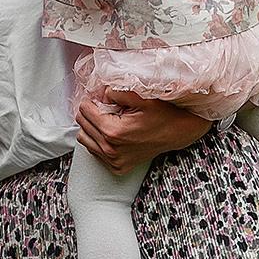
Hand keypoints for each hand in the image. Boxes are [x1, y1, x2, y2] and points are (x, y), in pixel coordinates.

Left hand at [76, 88, 209, 174]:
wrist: (177, 133)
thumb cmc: (162, 115)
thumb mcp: (141, 97)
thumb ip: (116, 91)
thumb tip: (99, 92)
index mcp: (113, 131)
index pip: (84, 110)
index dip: (92, 100)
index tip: (103, 99)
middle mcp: (111, 149)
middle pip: (82, 124)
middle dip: (91, 112)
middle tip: (107, 108)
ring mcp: (114, 161)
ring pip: (84, 138)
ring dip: (92, 127)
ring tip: (108, 120)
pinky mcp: (117, 167)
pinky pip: (94, 151)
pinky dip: (98, 140)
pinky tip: (112, 133)